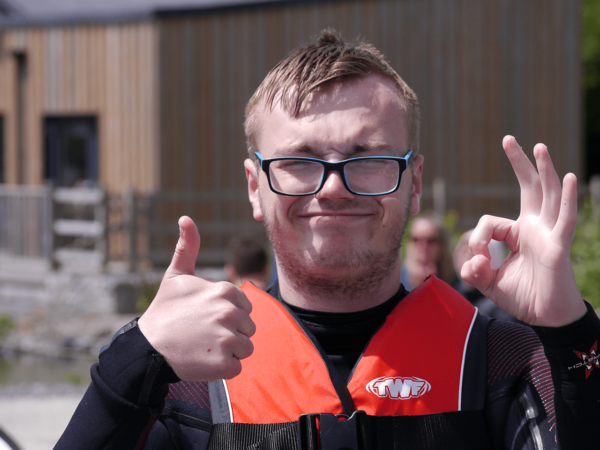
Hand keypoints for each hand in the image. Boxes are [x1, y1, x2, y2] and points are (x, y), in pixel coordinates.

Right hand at [138, 216, 255, 380]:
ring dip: (229, 351)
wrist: (147, 347)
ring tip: (205, 346)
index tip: (207, 318)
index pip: (246, 308)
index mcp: (225, 291)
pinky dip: (223, 368)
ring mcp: (227, 338)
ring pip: (245, 348)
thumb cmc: (165, 310)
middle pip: (248, 328)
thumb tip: (186, 218)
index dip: (229, 315)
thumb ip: (187, 247)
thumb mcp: (176, 275)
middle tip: (204, 334)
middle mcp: (230, 312)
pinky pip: (237, 367)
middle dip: (231, 333)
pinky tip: (204, 360)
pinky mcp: (223, 364)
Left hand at [461, 136, 586, 326]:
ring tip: (538, 147)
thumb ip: (475, 271)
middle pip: (529, 187)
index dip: (476, 238)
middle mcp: (535, 228)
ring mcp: (549, 234)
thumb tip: (470, 261)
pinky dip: (566, 199)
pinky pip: (564, 219)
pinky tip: (569, 177)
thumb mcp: (490, 283)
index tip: (475, 260)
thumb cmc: (523, 296)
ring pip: (547, 195)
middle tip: (508, 139)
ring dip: (543, 170)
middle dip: (518, 162)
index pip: (490, 222)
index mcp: (518, 233)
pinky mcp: (559, 245)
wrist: (546, 318)